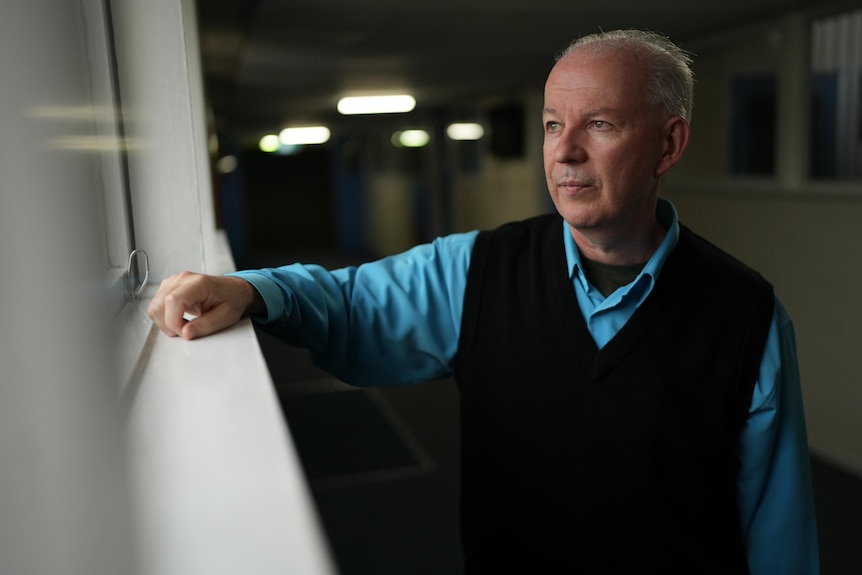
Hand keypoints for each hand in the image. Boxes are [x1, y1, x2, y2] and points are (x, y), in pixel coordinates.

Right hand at [147, 271, 263, 339]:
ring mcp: (173, 281)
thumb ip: (205, 326)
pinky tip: (180, 317)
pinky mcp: (168, 287)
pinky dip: (165, 316)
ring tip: (184, 324)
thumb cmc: (231, 300)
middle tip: (187, 330)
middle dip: (169, 325)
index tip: (185, 332)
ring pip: (154, 306)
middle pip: (159, 305)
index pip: (173, 301)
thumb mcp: (225, 317)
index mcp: (199, 283)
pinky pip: (156, 305)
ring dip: (165, 322)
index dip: (174, 322)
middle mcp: (182, 279)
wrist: (234, 290)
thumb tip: (185, 333)